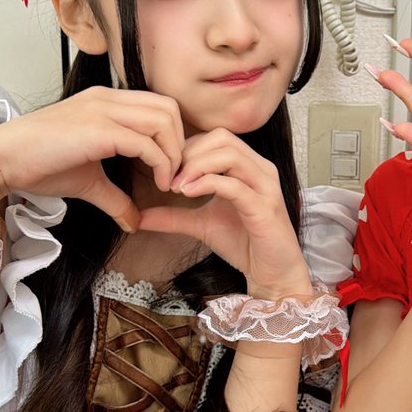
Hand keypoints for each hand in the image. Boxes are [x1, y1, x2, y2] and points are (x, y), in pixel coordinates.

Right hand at [0, 88, 185, 230]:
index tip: (172, 171)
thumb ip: (115, 197)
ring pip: (165, 120)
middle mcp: (108, 99)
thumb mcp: (87, 182)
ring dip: (175, 154)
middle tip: (176, 176)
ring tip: (168, 182)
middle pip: (169, 108)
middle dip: (181, 144)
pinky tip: (159, 185)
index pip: (159, 107)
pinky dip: (161, 164)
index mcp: (106, 102)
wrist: (1, 161)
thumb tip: (134, 222)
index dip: (174, 138)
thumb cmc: (36, 166)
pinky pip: (148, 143)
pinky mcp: (99, 129)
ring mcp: (103, 110)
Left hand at [136, 129, 310, 298]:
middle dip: (189, 153)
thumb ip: (173, 216)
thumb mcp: (201, 225)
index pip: (216, 137)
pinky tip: (188, 194)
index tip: (167, 171)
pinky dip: (206, 184)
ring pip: (229, 154)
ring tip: (176, 186)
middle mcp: (260, 169)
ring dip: (196, 166)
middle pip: (222, 137)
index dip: (187, 148)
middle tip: (169, 176)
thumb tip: (140, 217)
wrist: (272, 273)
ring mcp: (265, 186)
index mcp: (248, 166)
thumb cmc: (244, 244)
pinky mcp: (264, 206)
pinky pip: (233, 184)